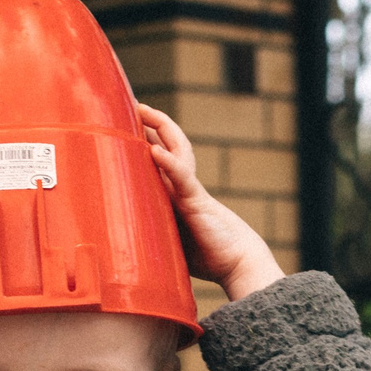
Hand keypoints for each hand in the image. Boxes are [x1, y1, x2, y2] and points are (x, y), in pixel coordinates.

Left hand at [139, 104, 282, 302]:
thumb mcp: (176, 243)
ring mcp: (190, 191)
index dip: (149, 141)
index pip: (162, 161)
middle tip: (136, 106)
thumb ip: (158, 233)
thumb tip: (131, 239)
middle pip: (169, 146)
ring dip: (161, 128)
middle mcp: (184, 188)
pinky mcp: (196, 202)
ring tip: (144, 110)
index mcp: (179, 196)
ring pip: (176, 151)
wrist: (239, 264)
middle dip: (153, 125)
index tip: (131, 127)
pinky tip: (154, 151)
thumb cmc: (211, 257)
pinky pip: (182, 177)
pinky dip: (168, 163)